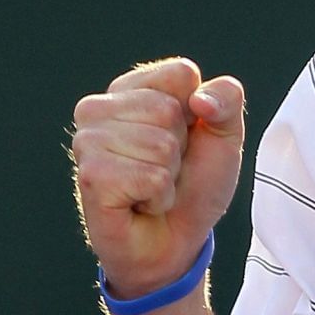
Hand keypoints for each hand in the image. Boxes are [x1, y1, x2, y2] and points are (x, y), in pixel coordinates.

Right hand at [72, 57, 244, 295]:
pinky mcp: (90, 176)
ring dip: (169, 176)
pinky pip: (150, 178)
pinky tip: (141, 204)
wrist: (176, 240)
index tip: (186, 137)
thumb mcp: (225, 134)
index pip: (180, 73)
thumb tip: (200, 100)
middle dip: (181, 148)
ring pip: (160, 145)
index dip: (199, 111)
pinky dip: (159, 197)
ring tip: (152, 187)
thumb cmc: (194, 183)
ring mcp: (88, 142)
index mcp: (131, 88)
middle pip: (168, 109)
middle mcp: (98, 108)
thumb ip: (227, 99)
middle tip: (166, 169)